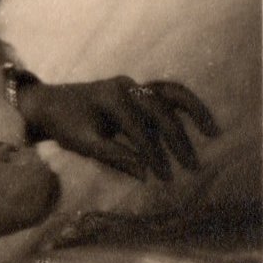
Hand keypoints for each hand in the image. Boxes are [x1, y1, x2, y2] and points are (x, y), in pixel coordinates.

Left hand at [15, 76, 218, 181]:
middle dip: (178, 140)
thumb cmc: (65, 125)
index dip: (154, 154)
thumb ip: (115, 156)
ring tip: (213, 131)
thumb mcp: (85, 144)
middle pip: (161, 111)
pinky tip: (199, 122)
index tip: (164, 177)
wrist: (48, 104)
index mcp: (111, 98)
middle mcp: (126, 87)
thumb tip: (146, 173)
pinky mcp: (136, 88)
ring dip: (193, 111)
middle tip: (192, 166)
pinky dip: (183, 107)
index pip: (140, 129)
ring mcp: (132, 85)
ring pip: (170, 94)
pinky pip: (165, 95)